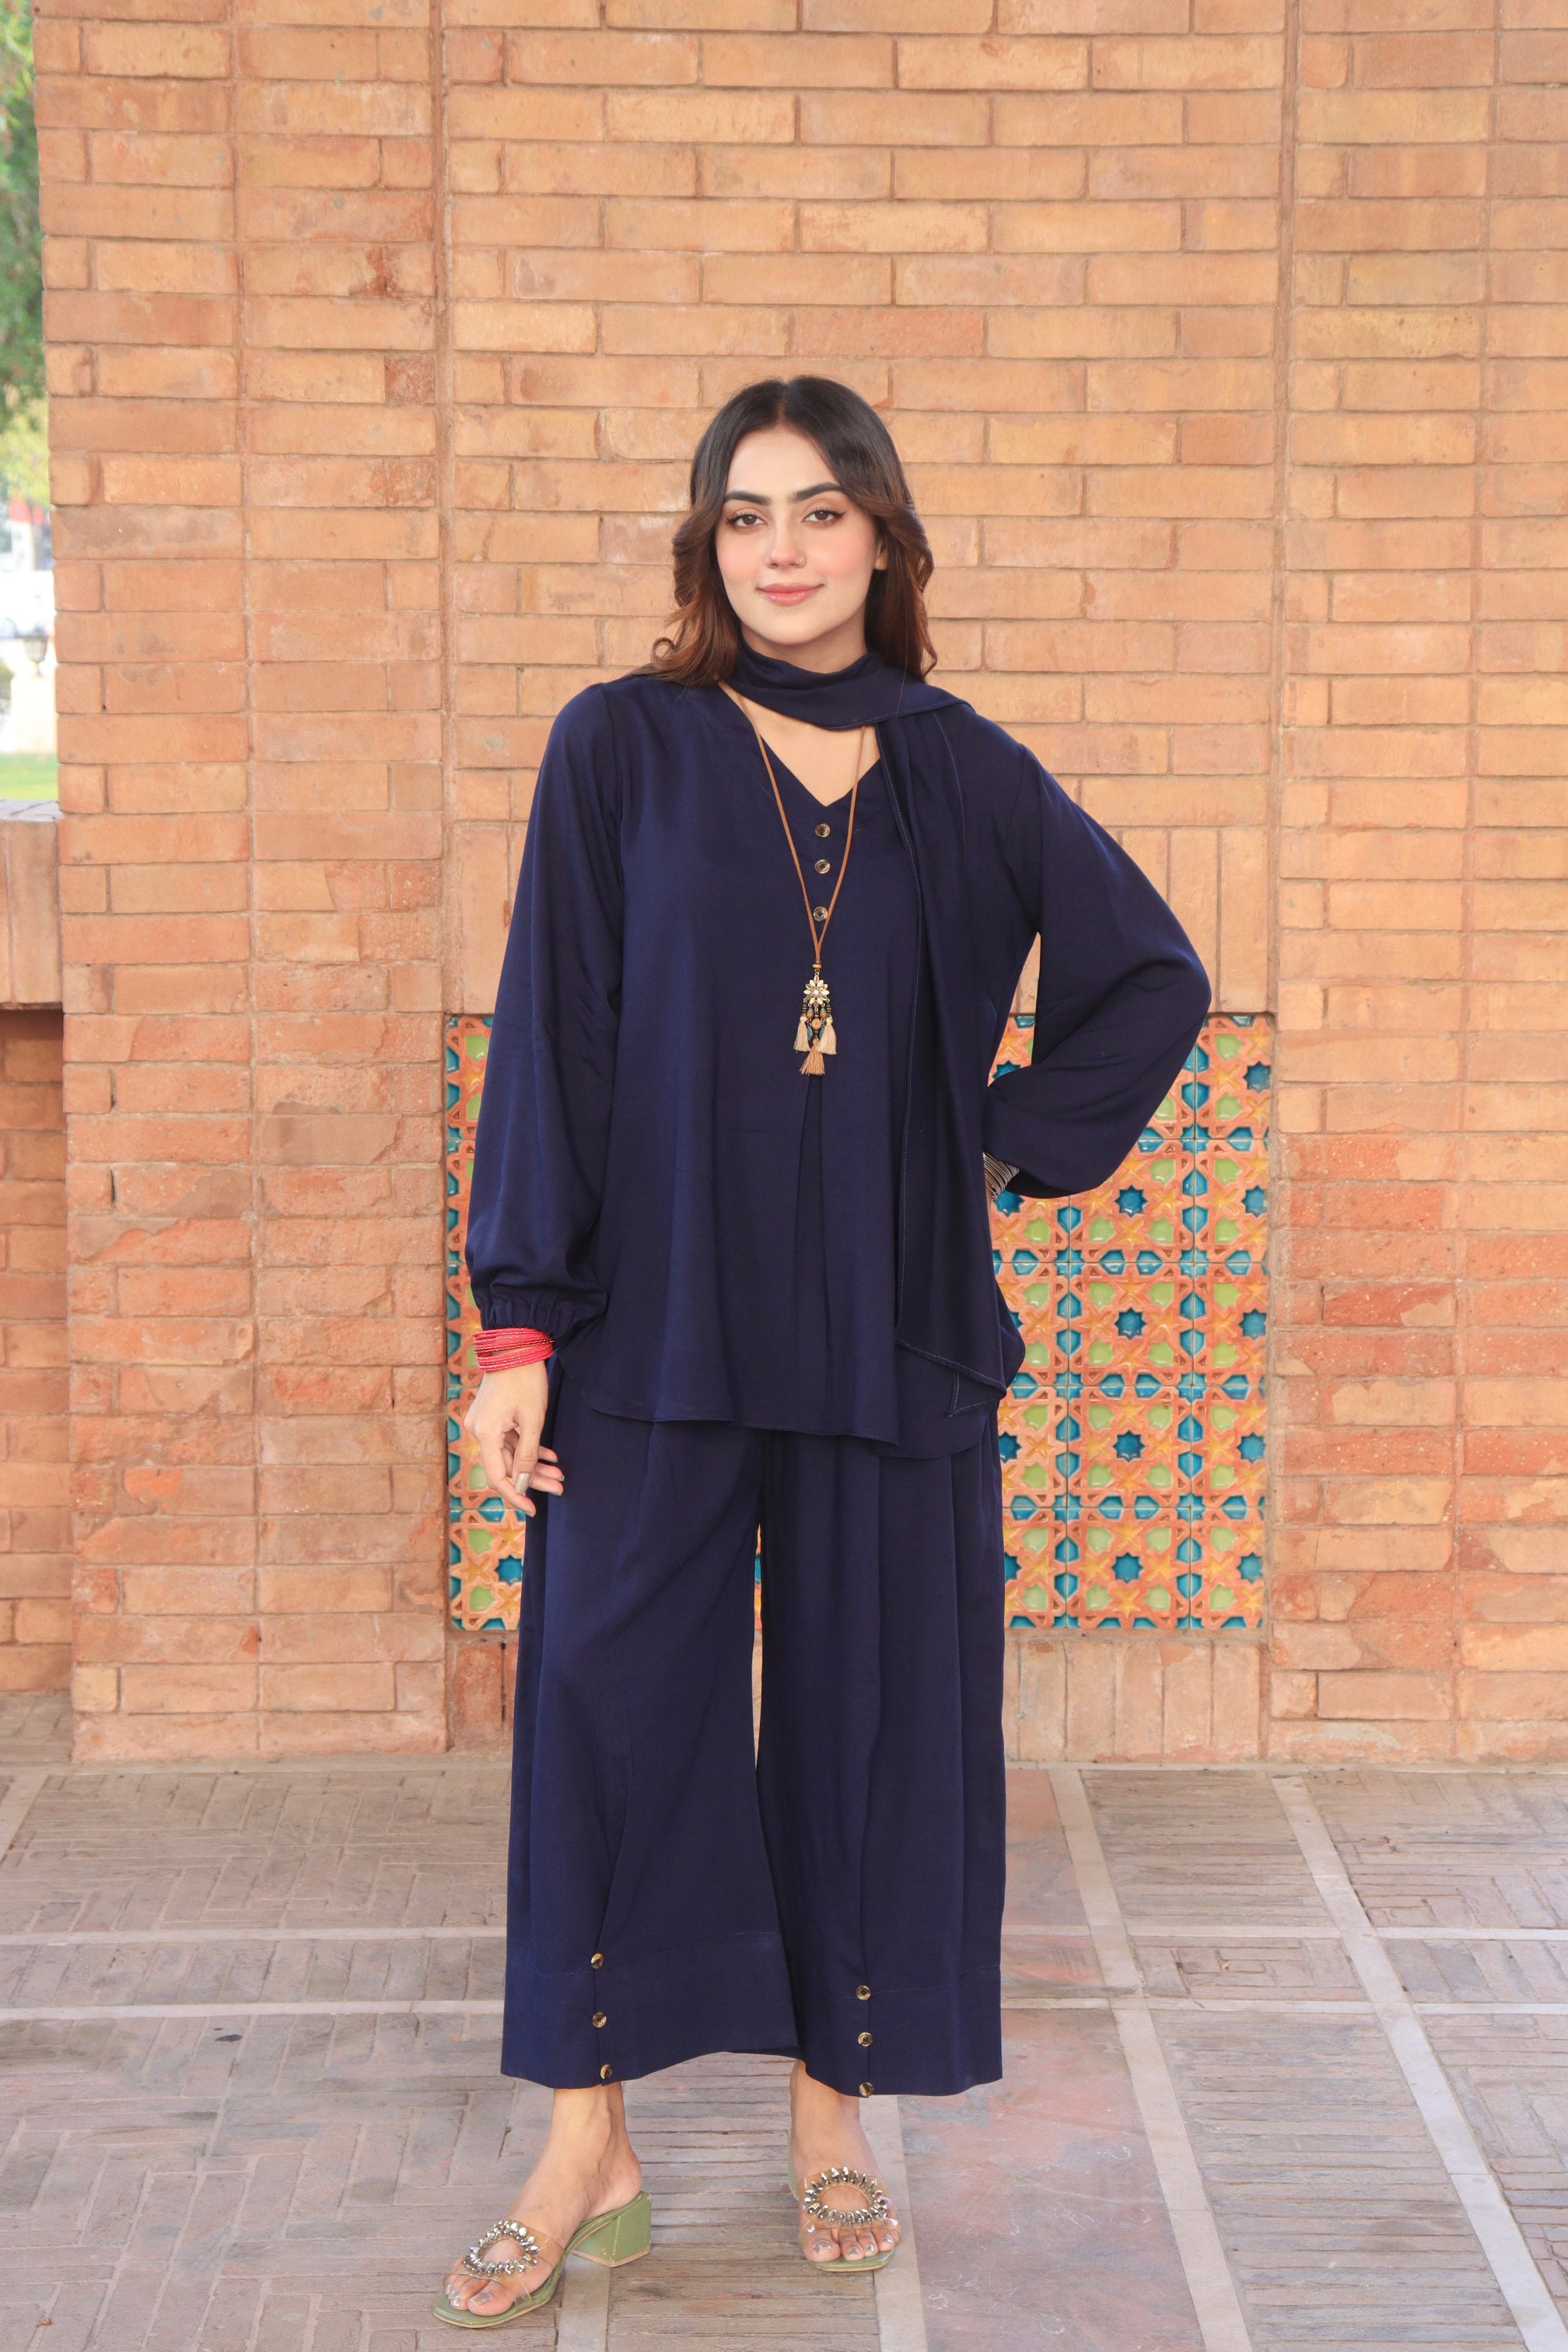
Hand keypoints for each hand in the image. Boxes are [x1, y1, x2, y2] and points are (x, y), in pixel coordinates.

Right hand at [463, 1362, 563, 1517]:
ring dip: (534, 1465)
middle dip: (533, 1479)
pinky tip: (550, 1456)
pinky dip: (528, 1449)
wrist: (516, 1345)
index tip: (532, 1508)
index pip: (497, 1476)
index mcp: (485, 1432)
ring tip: (559, 1474)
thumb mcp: (533, 1419)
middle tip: (559, 1488)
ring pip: (510, 1454)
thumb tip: (524, 1482)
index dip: (515, 1495)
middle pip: (506, 1466)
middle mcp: (478, 1430)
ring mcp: (484, 1423)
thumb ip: (528, 1454)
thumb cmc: (526, 1380)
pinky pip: (510, 1441)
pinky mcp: (492, 1417)